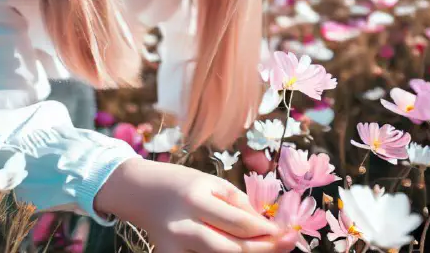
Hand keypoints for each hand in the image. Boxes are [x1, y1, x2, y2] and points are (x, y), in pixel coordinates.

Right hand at [95, 157, 297, 252]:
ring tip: (269, 248)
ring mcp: (174, 249)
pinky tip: (244, 251)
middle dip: (265, 249)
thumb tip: (267, 226)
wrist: (141, 193)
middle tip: (288, 243)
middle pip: (233, 250)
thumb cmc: (182, 183)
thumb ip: (239, 204)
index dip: (268, 231)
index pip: (240, 224)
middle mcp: (184, 228)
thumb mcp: (212, 183)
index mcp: (196, 201)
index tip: (287, 231)